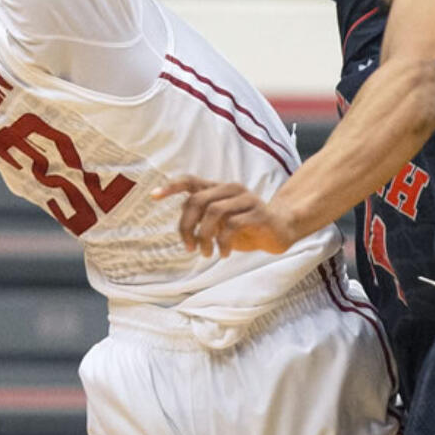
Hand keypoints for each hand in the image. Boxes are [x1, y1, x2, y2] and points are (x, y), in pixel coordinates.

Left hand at [154, 177, 298, 256]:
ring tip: (206, 253)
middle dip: (187, 227)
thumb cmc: (245, 227)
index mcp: (218, 189)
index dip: (171, 186)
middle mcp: (230, 189)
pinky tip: (223, 253)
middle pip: (197, 200)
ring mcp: (246, 199)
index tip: (153, 196)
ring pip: (213, 212)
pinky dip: (222, 242)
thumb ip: (204, 218)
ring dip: (204, 237)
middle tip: (189, 247)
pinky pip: (232, 225)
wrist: (280, 230)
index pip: (190, 180)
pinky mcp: (258, 213)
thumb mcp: (220, 223)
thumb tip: (184, 223)